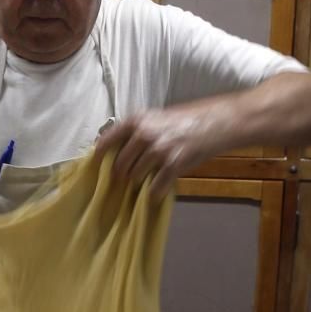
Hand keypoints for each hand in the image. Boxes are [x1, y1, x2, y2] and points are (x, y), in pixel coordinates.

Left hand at [94, 105, 222, 199]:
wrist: (215, 122)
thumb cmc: (184, 119)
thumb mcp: (155, 118)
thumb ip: (135, 132)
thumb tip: (114, 151)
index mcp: (136, 120)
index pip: (107, 141)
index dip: (99, 156)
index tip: (95, 167)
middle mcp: (144, 134)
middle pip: (120, 164)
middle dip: (122, 175)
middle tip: (125, 180)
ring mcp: (158, 150)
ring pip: (136, 177)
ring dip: (139, 183)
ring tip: (145, 182)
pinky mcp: (173, 164)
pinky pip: (156, 187)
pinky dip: (155, 193)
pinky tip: (156, 193)